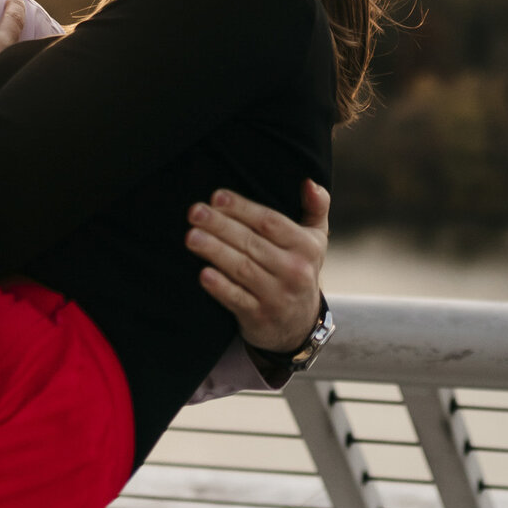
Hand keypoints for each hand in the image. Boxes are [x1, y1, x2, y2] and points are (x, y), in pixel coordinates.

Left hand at [188, 181, 329, 351]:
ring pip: (242, 269)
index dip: (242, 208)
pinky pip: (237, 299)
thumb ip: (316, 207)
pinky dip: (220, 287)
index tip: (216, 196)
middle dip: (220, 226)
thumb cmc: (298, 269)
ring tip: (191, 237)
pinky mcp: (259, 317)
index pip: (270, 222)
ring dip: (215, 251)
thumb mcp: (315, 240)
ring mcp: (277, 296)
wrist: (299, 325)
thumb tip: (309, 182)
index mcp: (307, 247)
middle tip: (195, 212)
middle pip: (252, 243)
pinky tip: (203, 273)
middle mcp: (295, 271)